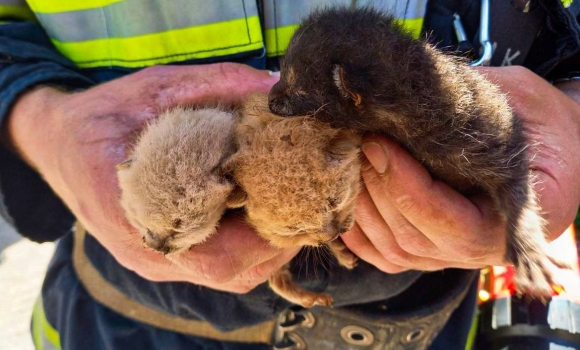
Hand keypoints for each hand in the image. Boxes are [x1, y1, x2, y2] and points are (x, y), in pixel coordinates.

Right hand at [5, 63, 298, 292]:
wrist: (61, 143)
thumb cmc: (103, 116)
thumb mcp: (155, 89)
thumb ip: (214, 86)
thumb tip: (273, 88)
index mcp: (137, 218)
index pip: (218, 257)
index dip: (266, 236)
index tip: (295, 198)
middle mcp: (150, 252)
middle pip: (232, 273)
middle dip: (278, 241)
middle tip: (305, 200)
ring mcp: (157, 259)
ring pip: (230, 274)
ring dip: (268, 246)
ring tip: (290, 203)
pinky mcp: (166, 254)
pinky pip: (218, 264)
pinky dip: (250, 244)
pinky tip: (261, 208)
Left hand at [342, 66, 579, 273]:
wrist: (550, 147)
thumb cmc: (542, 123)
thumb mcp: (523, 101)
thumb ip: (475, 105)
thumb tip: (405, 102)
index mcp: (513, 222)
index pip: (448, 220)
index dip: (404, 182)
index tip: (377, 143)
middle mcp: (480, 252)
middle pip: (410, 236)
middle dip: (376, 188)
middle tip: (355, 143)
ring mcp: (450, 256)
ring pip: (391, 249)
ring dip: (360, 207)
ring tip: (346, 162)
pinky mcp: (427, 252)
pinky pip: (382, 255)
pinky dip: (356, 232)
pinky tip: (342, 198)